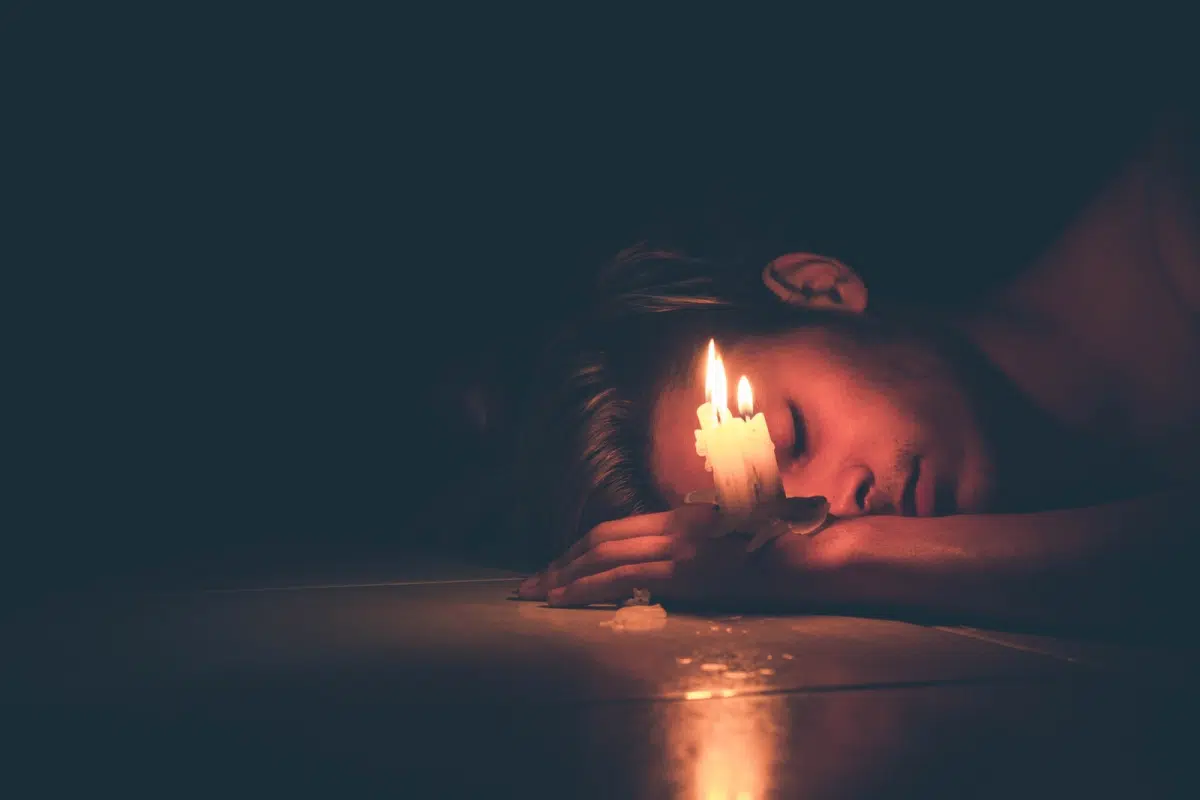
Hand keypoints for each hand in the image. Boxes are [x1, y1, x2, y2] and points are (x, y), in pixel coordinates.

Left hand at [515, 504, 801, 607]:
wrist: (809, 555)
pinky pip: (621, 578)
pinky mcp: (682, 573)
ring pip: (602, 557)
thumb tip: (679, 552)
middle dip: (560, 563)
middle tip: (531, 584)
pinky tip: (563, 600)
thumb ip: (704, 539)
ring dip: (563, 576)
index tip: (556, 565)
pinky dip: (585, 588)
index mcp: (681, 517)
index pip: (615, 529)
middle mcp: (672, 528)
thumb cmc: (781, 546)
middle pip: (600, 540)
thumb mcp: (735, 534)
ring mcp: (676, 549)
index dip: (579, 547)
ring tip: (536, 594)